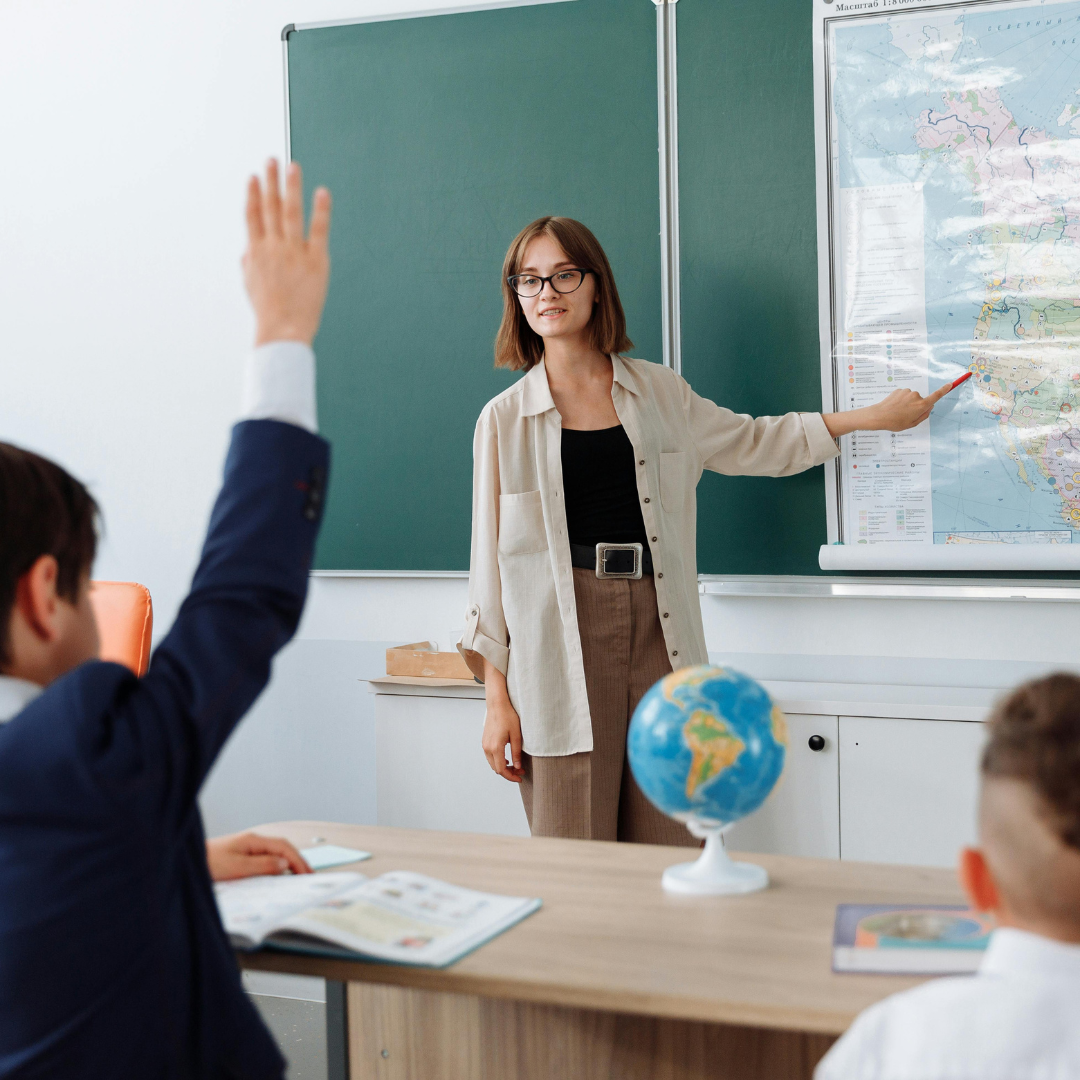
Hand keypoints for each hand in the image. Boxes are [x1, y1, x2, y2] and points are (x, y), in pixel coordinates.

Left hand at [205, 831, 311, 881]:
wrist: (189, 860)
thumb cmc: (209, 863)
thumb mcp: (237, 867)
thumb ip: (262, 865)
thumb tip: (284, 864)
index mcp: (254, 840)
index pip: (283, 847)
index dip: (297, 860)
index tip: (306, 873)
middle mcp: (253, 841)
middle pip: (282, 848)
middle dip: (297, 860)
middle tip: (309, 875)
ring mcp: (248, 847)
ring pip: (275, 853)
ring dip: (289, 862)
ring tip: (298, 876)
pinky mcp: (243, 855)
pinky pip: (266, 858)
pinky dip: (277, 865)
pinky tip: (279, 874)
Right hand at [243, 159, 331, 346]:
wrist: (282, 329)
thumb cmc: (267, 311)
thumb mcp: (250, 285)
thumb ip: (248, 263)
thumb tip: (246, 250)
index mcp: (256, 252)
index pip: (252, 216)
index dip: (253, 195)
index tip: (254, 176)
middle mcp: (273, 247)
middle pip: (270, 208)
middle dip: (271, 182)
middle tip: (271, 160)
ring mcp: (294, 252)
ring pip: (291, 213)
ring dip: (291, 187)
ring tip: (293, 166)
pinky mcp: (315, 260)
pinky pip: (319, 230)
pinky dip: (321, 210)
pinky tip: (322, 192)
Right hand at [481, 661, 523, 781]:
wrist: (497, 704)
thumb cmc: (508, 716)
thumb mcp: (516, 735)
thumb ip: (516, 753)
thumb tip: (517, 766)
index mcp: (495, 748)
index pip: (502, 770)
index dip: (511, 776)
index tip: (520, 777)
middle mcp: (487, 748)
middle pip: (496, 769)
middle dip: (508, 773)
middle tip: (520, 771)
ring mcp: (484, 745)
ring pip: (492, 763)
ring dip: (503, 767)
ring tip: (515, 765)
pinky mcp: (484, 741)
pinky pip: (490, 756)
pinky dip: (498, 760)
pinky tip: (507, 758)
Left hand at [866, 385, 954, 430]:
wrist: (878, 416)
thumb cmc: (896, 422)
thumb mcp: (912, 423)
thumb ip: (923, 415)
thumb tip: (930, 406)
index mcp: (921, 405)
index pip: (936, 396)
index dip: (944, 390)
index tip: (950, 384)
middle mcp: (916, 396)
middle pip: (920, 400)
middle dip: (916, 406)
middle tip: (905, 415)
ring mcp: (907, 392)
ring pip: (911, 398)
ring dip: (907, 403)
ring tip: (898, 411)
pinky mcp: (899, 390)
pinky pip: (903, 395)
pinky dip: (900, 400)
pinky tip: (893, 406)